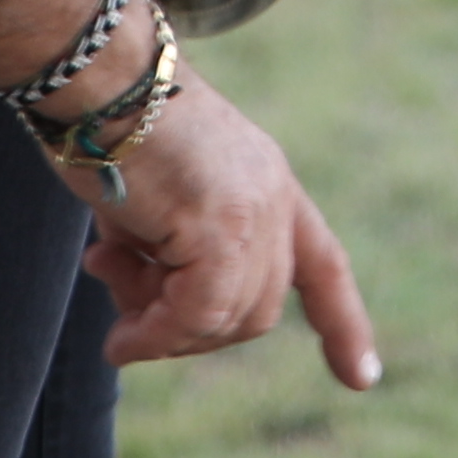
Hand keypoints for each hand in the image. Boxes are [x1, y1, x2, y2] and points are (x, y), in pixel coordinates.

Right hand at [78, 75, 383, 386]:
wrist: (96, 77)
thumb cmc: (107, 127)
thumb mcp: (154, 202)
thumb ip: (170, 256)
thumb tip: (152, 323)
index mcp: (267, 181)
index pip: (322, 262)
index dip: (342, 323)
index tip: (362, 380)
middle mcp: (273, 196)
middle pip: (257, 309)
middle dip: (190, 330)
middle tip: (126, 315)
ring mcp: (253, 213)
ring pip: (226, 319)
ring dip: (163, 333)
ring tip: (111, 303)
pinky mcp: (220, 228)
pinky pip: (196, 315)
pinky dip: (156, 337)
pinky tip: (119, 340)